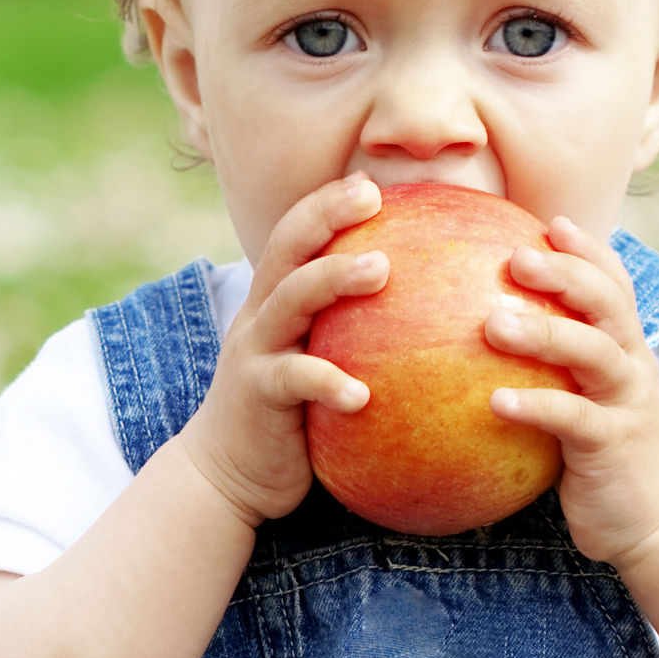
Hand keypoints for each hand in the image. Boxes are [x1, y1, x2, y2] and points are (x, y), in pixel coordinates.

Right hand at [170, 175, 394, 523]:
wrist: (226, 474)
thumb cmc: (292, 418)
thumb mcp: (317, 363)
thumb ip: (354, 336)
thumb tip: (432, 320)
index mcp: (276, 301)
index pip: (296, 235)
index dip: (327, 203)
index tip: (372, 183)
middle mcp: (261, 315)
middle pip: (288, 248)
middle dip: (326, 214)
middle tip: (373, 195)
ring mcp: (256, 352)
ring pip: (289, 299)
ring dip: (332, 278)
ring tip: (382, 270)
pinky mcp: (258, 395)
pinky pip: (294, 380)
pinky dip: (327, 382)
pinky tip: (362, 395)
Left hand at [484, 216, 658, 569]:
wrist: (648, 517)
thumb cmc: (597, 446)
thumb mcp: (581, 392)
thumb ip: (552, 357)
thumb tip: (479, 320)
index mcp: (623, 345)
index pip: (612, 284)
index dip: (587, 250)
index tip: (549, 223)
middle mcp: (632, 364)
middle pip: (607, 304)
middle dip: (566, 274)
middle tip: (514, 257)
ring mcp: (627, 402)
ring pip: (594, 352)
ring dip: (545, 332)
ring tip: (492, 323)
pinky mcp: (614, 444)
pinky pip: (573, 418)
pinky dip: (536, 406)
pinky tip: (495, 401)